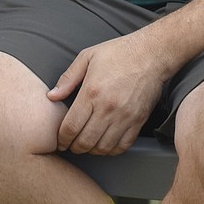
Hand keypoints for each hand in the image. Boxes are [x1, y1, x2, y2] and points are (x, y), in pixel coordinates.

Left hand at [47, 31, 166, 155]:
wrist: (152, 53)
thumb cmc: (119, 52)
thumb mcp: (87, 57)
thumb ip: (68, 78)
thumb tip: (52, 96)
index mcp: (92, 92)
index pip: (71, 127)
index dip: (62, 139)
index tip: (60, 141)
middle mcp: (108, 108)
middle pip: (85, 141)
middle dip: (74, 147)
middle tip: (70, 145)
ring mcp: (125, 116)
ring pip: (103, 147)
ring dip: (92, 151)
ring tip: (87, 145)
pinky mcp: (139, 120)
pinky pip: (123, 145)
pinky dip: (111, 150)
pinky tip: (105, 144)